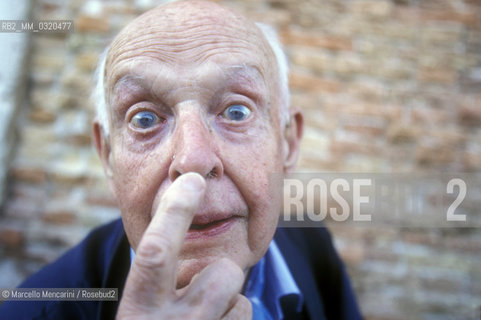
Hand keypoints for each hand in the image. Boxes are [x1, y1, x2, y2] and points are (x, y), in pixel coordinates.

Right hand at [116, 173, 251, 318]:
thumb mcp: (142, 308)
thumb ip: (157, 275)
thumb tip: (176, 221)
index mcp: (138, 311)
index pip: (155, 254)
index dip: (174, 214)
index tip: (192, 181)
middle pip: (222, 274)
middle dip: (222, 273)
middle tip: (201, 290)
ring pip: (241, 302)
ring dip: (227, 307)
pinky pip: (246, 319)